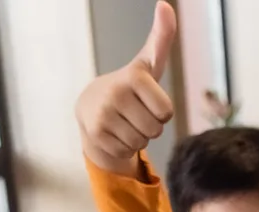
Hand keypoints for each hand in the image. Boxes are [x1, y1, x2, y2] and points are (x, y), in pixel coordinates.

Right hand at [75, 1, 176, 175]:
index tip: (147, 98)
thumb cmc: (131, 85)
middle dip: (150, 125)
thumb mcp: (149, 62)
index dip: (161, 110)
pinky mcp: (94, 136)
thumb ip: (163, 37)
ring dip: (137, 136)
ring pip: (141, 142)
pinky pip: (125, 151)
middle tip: (135, 112)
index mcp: (133, 76)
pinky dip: (123, 146)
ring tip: (124, 121)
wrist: (91, 106)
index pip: (166, 112)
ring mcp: (102, 116)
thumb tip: (166, 4)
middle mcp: (115, 94)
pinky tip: (114, 131)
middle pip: (155, 129)